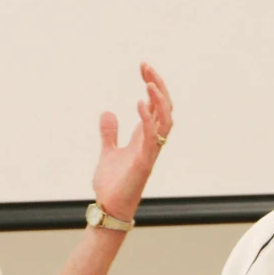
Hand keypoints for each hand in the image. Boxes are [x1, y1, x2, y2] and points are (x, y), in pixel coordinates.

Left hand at [91, 62, 174, 221]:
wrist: (109, 207)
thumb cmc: (112, 184)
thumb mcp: (108, 152)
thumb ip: (110, 133)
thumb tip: (107, 112)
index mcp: (145, 138)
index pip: (157, 106)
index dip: (153, 86)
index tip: (143, 67)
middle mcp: (152, 143)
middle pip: (166, 108)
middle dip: (158, 86)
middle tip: (146, 67)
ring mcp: (150, 152)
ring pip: (165, 121)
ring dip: (159, 100)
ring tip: (148, 82)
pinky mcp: (144, 162)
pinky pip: (151, 138)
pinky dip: (148, 119)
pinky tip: (140, 103)